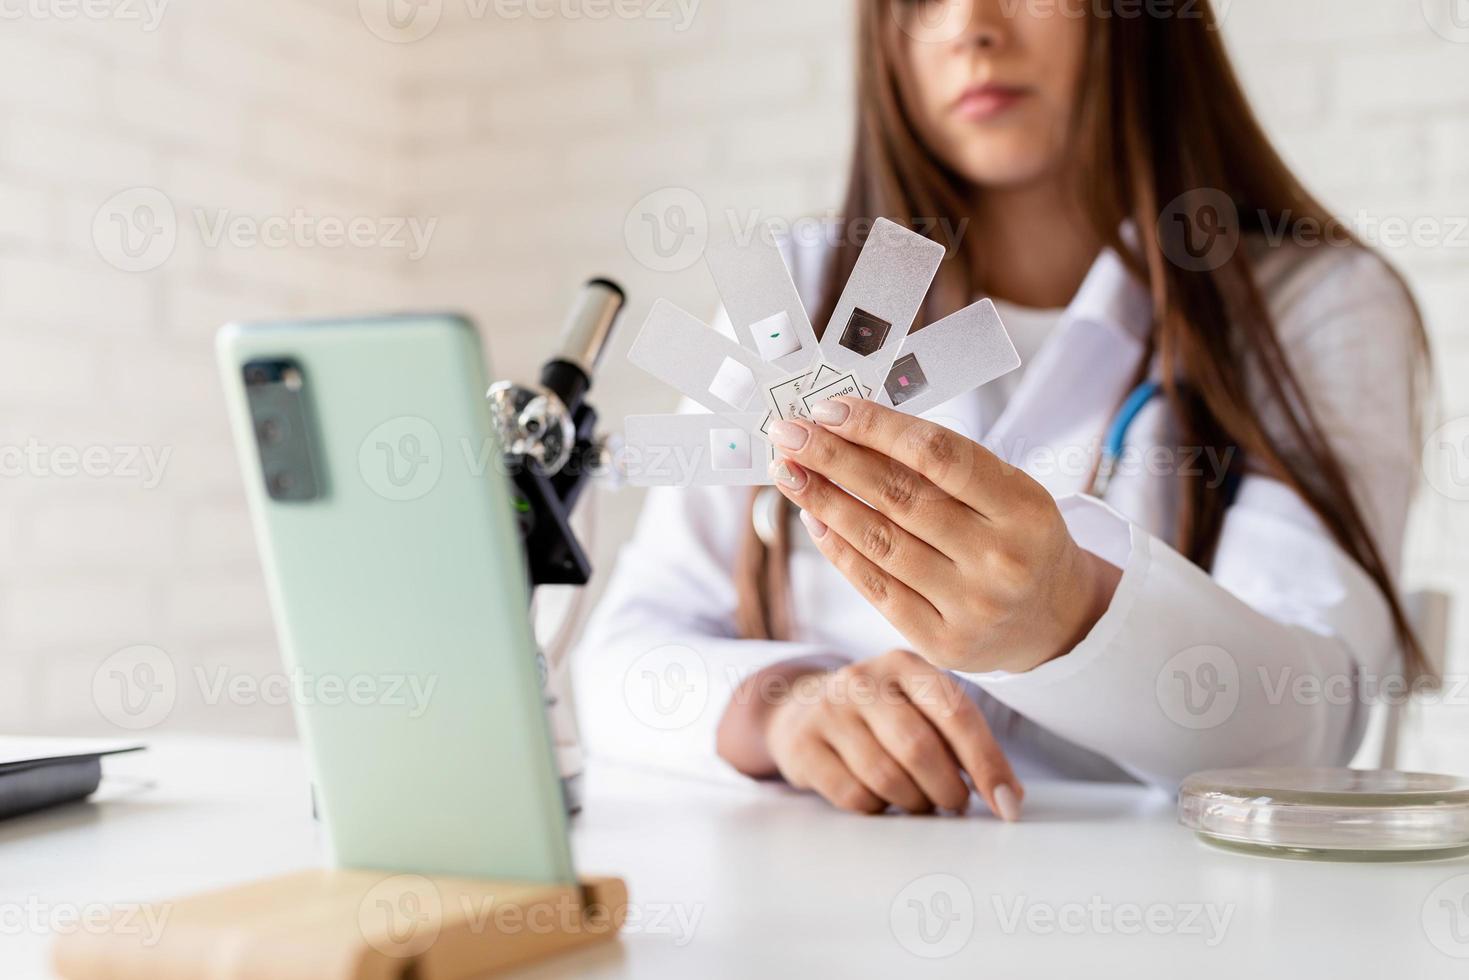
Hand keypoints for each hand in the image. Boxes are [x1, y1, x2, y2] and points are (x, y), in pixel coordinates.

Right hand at [717, 650, 1022, 819]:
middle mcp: (864, 680)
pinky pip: (853, 796)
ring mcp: (828, 710)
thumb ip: (959, 736)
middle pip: (918, 748)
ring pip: (886, 778)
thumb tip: (1009, 795)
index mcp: (906, 665)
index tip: (1007, 804)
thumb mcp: (917, 704)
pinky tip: (880, 797)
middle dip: (948, 790)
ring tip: (918, 800)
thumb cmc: (880, 714)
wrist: (801, 708)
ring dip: (914, 803)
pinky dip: (877, 809)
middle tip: (955, 803)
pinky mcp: (802, 745)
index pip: (955, 712)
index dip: (987, 762)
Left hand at [767, 397, 1120, 675]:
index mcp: (1023, 507)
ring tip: (788, 472)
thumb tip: (852, 428)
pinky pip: (876, 588)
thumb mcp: (1009, 491)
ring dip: (823, 502)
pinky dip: (838, 550)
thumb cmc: (1018, 538)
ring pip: (879, 542)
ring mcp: (972, 606)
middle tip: (788, 434)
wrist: (1055, 622)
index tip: (828, 409)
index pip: (938, 454)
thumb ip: (944, 465)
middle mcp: (1000, 558)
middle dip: (833, 459)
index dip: (876, 427)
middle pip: (899, 497)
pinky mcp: (943, 642)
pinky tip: (814, 519)